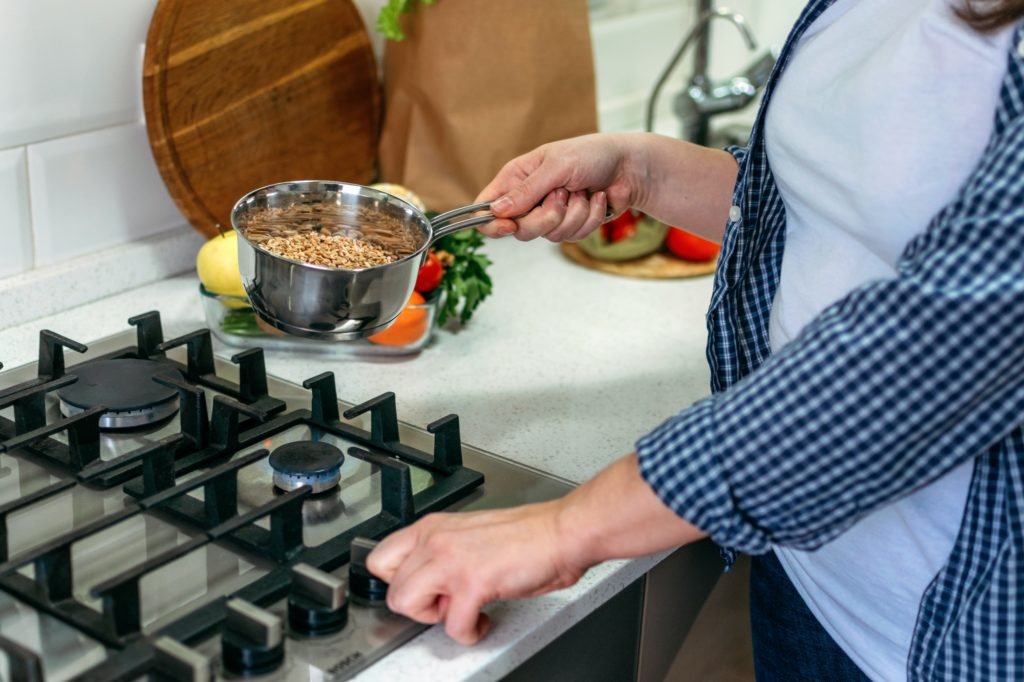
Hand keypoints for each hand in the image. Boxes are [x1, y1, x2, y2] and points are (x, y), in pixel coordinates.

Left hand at [366, 455, 706, 645]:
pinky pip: (452, 626)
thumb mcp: (470, 534)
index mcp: (434, 527)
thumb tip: (431, 581)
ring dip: (435, 618)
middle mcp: (436, 540)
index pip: (380, 557)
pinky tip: (486, 619)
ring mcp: (451, 560)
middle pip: (390, 588)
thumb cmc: (528, 535)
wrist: (562, 532)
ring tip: (462, 609)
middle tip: (446, 603)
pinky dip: (471, 632)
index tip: (420, 592)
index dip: (397, 582)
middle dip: (418, 606)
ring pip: (405, 603)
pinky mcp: (473, 582)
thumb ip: (444, 551)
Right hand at [476, 133, 739, 244]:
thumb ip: (527, 190)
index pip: (488, 207)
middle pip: (520, 230)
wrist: (631, 167)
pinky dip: (589, 219)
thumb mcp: (557, 166)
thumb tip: (497, 210)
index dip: (492, 222)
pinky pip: (573, 237)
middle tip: (563, 196)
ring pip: (549, 236)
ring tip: (584, 192)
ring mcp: (550, 214)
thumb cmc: (593, 154)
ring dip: (574, 214)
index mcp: (517, 177)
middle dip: (547, 216)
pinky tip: (597, 199)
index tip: (508, 226)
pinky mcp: (571, 225)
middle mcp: (530, 198)